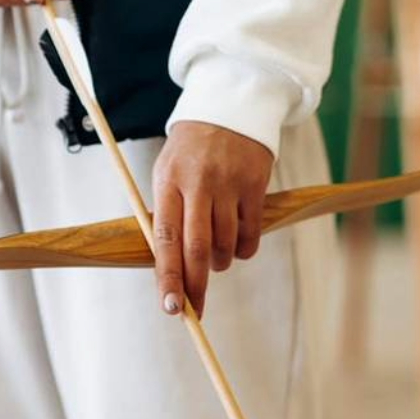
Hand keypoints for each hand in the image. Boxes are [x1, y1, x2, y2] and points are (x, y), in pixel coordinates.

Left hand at [152, 121, 273, 317]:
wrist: (227, 110)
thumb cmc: (189, 153)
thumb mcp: (166, 174)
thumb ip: (166, 215)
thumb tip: (168, 269)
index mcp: (168, 181)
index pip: (165, 238)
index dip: (168, 276)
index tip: (170, 306)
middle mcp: (198, 183)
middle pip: (197, 248)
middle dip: (195, 285)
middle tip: (194, 310)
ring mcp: (228, 184)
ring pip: (225, 246)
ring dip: (219, 264)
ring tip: (214, 257)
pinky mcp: (255, 186)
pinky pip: (250, 236)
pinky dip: (242, 251)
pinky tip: (236, 244)